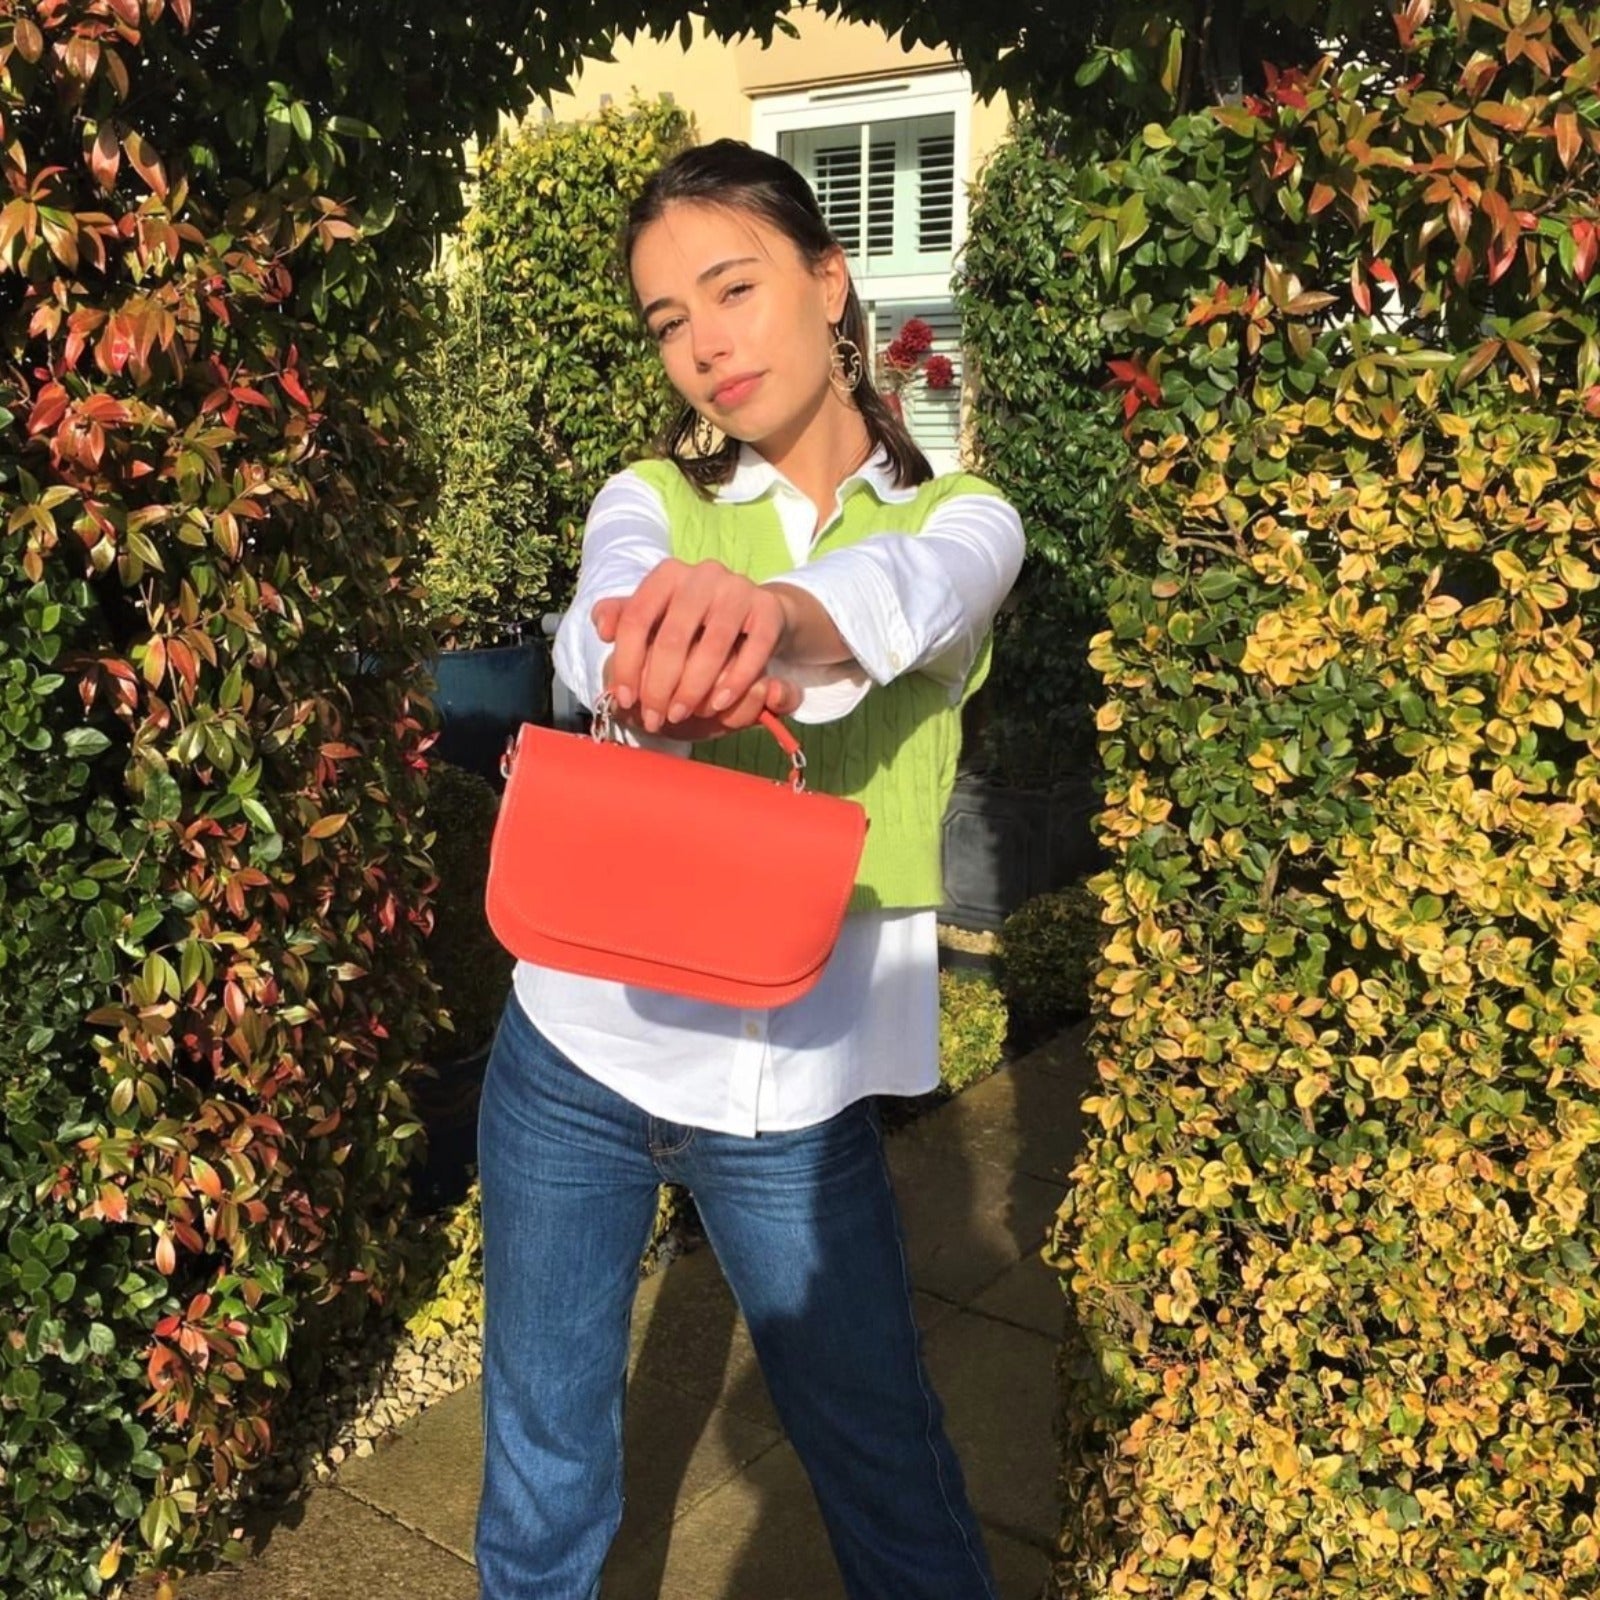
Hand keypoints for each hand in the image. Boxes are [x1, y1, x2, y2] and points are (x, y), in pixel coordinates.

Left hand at [593, 559, 791, 732]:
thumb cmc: (696, 624)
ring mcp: (739, 589)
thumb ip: (624, 619)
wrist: (757, 614)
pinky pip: (754, 649)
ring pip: (713, 645)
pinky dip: (735, 681)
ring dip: (693, 689)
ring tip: (681, 714)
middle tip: (654, 718)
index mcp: (668, 574)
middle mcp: (703, 574)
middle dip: (659, 686)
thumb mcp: (657, 618)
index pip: (636, 618)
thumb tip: (603, 628)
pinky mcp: (769, 609)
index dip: (626, 663)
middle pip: (672, 637)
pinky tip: (719, 703)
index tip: (625, 698)